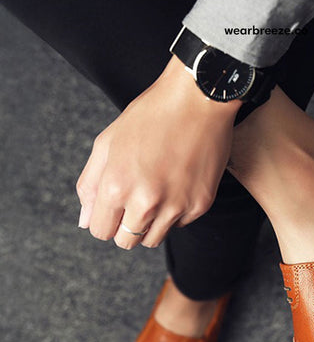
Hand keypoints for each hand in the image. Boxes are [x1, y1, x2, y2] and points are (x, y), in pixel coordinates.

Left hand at [76, 55, 240, 248]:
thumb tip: (85, 222)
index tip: (113, 209)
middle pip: (127, 241)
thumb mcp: (108, 143)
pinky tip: (177, 184)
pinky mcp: (200, 204)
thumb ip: (90, 185)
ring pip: (154, 239)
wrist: (198, 100)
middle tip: (133, 202)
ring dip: (150, 223)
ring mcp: (177, 205)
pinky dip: (175, 211)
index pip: (101, 231)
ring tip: (156, 192)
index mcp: (117, 186)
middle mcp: (146, 202)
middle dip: (125, 227)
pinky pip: (180, 223)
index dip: (104, 221)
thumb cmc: (150, 116)